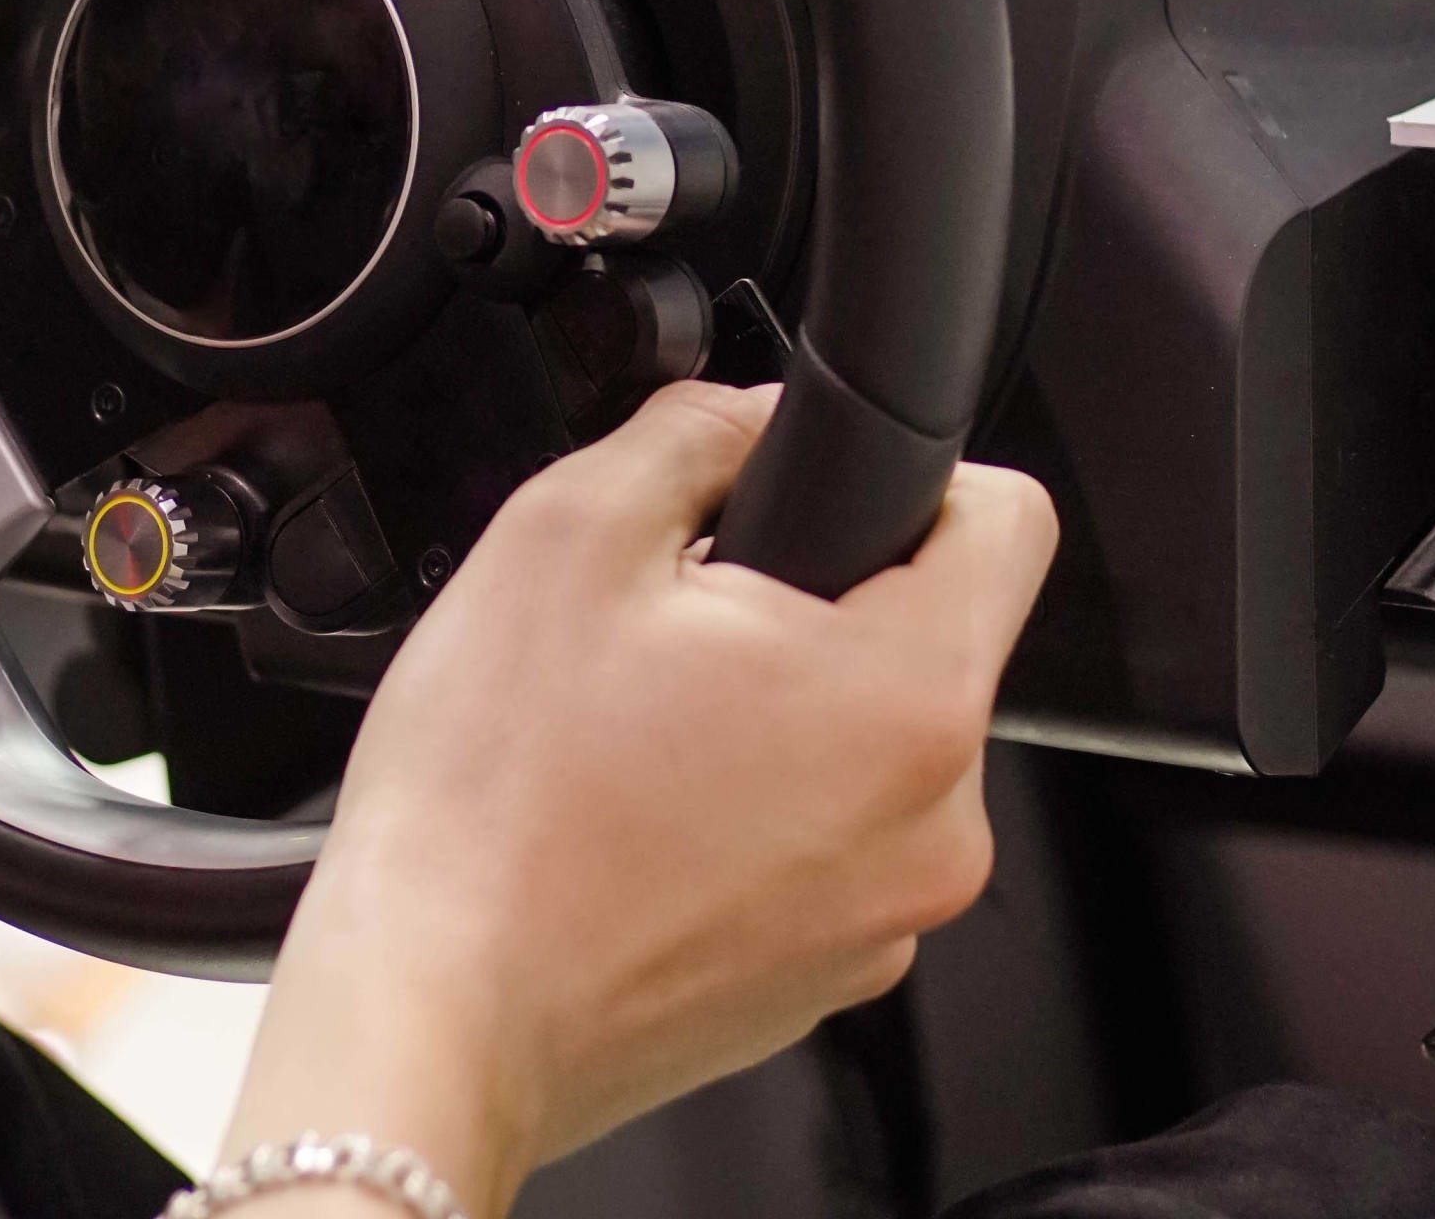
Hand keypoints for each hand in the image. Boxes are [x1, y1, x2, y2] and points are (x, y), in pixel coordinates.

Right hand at [221, 383, 1059, 1217]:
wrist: (427, 1021)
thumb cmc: (491, 813)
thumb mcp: (567, 535)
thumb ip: (694, 431)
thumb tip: (746, 413)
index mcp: (908, 699)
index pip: (1007, 519)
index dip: (914, 472)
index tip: (814, 492)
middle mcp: (937, 826)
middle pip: (927, 640)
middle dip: (812, 605)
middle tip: (673, 628)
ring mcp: (886, 920)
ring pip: (866, 749)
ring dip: (778, 716)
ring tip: (639, 735)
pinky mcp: (824, 979)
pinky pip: (824, 849)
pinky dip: (751, 817)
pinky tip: (638, 819)